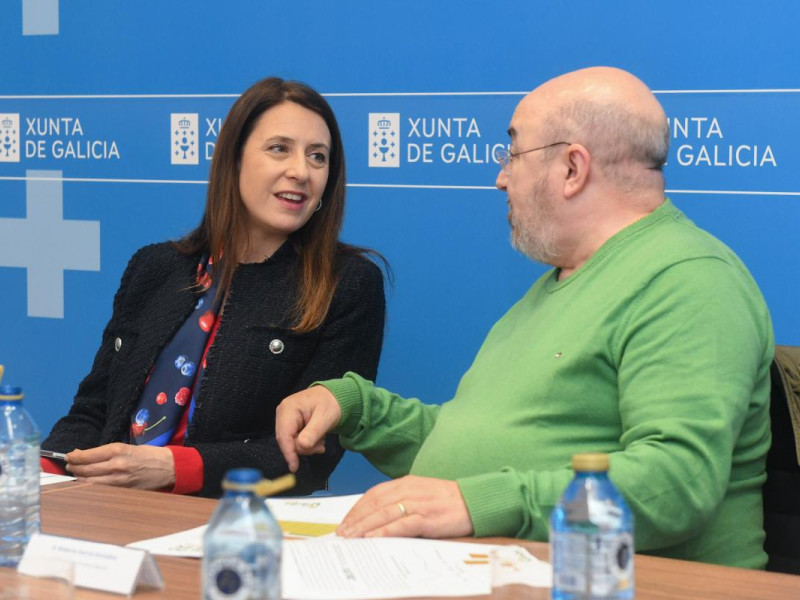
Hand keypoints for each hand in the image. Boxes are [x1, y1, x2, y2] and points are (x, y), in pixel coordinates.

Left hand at [65, 443, 175, 489]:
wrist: (168, 467)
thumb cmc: (149, 454)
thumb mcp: (127, 447)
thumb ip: (107, 452)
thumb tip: (84, 454)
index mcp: (118, 450)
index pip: (87, 455)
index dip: (74, 457)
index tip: (69, 456)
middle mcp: (116, 465)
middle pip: (85, 469)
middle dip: (73, 467)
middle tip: (69, 465)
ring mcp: (118, 480)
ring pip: (89, 481)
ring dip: (79, 477)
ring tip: (76, 474)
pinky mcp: (121, 490)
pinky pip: (99, 489)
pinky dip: (90, 486)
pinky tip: (88, 482)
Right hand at [275, 386, 341, 472]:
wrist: (333, 397)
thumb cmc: (330, 404)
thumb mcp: (325, 418)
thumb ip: (313, 432)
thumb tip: (302, 446)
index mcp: (288, 409)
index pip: (284, 435)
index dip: (288, 452)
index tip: (294, 467)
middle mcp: (283, 413)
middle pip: (286, 440)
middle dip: (303, 448)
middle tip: (320, 447)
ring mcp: (285, 419)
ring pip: (290, 442)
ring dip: (306, 447)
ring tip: (321, 441)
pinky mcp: (289, 424)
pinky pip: (294, 440)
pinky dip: (305, 444)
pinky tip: (316, 439)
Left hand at [337, 475, 473, 538]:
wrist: (475, 501)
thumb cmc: (449, 500)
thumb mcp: (422, 493)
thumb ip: (403, 500)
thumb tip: (380, 516)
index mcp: (406, 483)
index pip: (374, 494)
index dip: (357, 508)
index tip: (346, 521)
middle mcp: (409, 491)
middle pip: (374, 504)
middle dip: (355, 519)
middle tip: (342, 533)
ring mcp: (418, 504)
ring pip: (383, 514)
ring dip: (364, 526)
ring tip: (351, 537)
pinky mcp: (427, 518)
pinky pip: (401, 525)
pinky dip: (384, 531)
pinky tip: (372, 538)